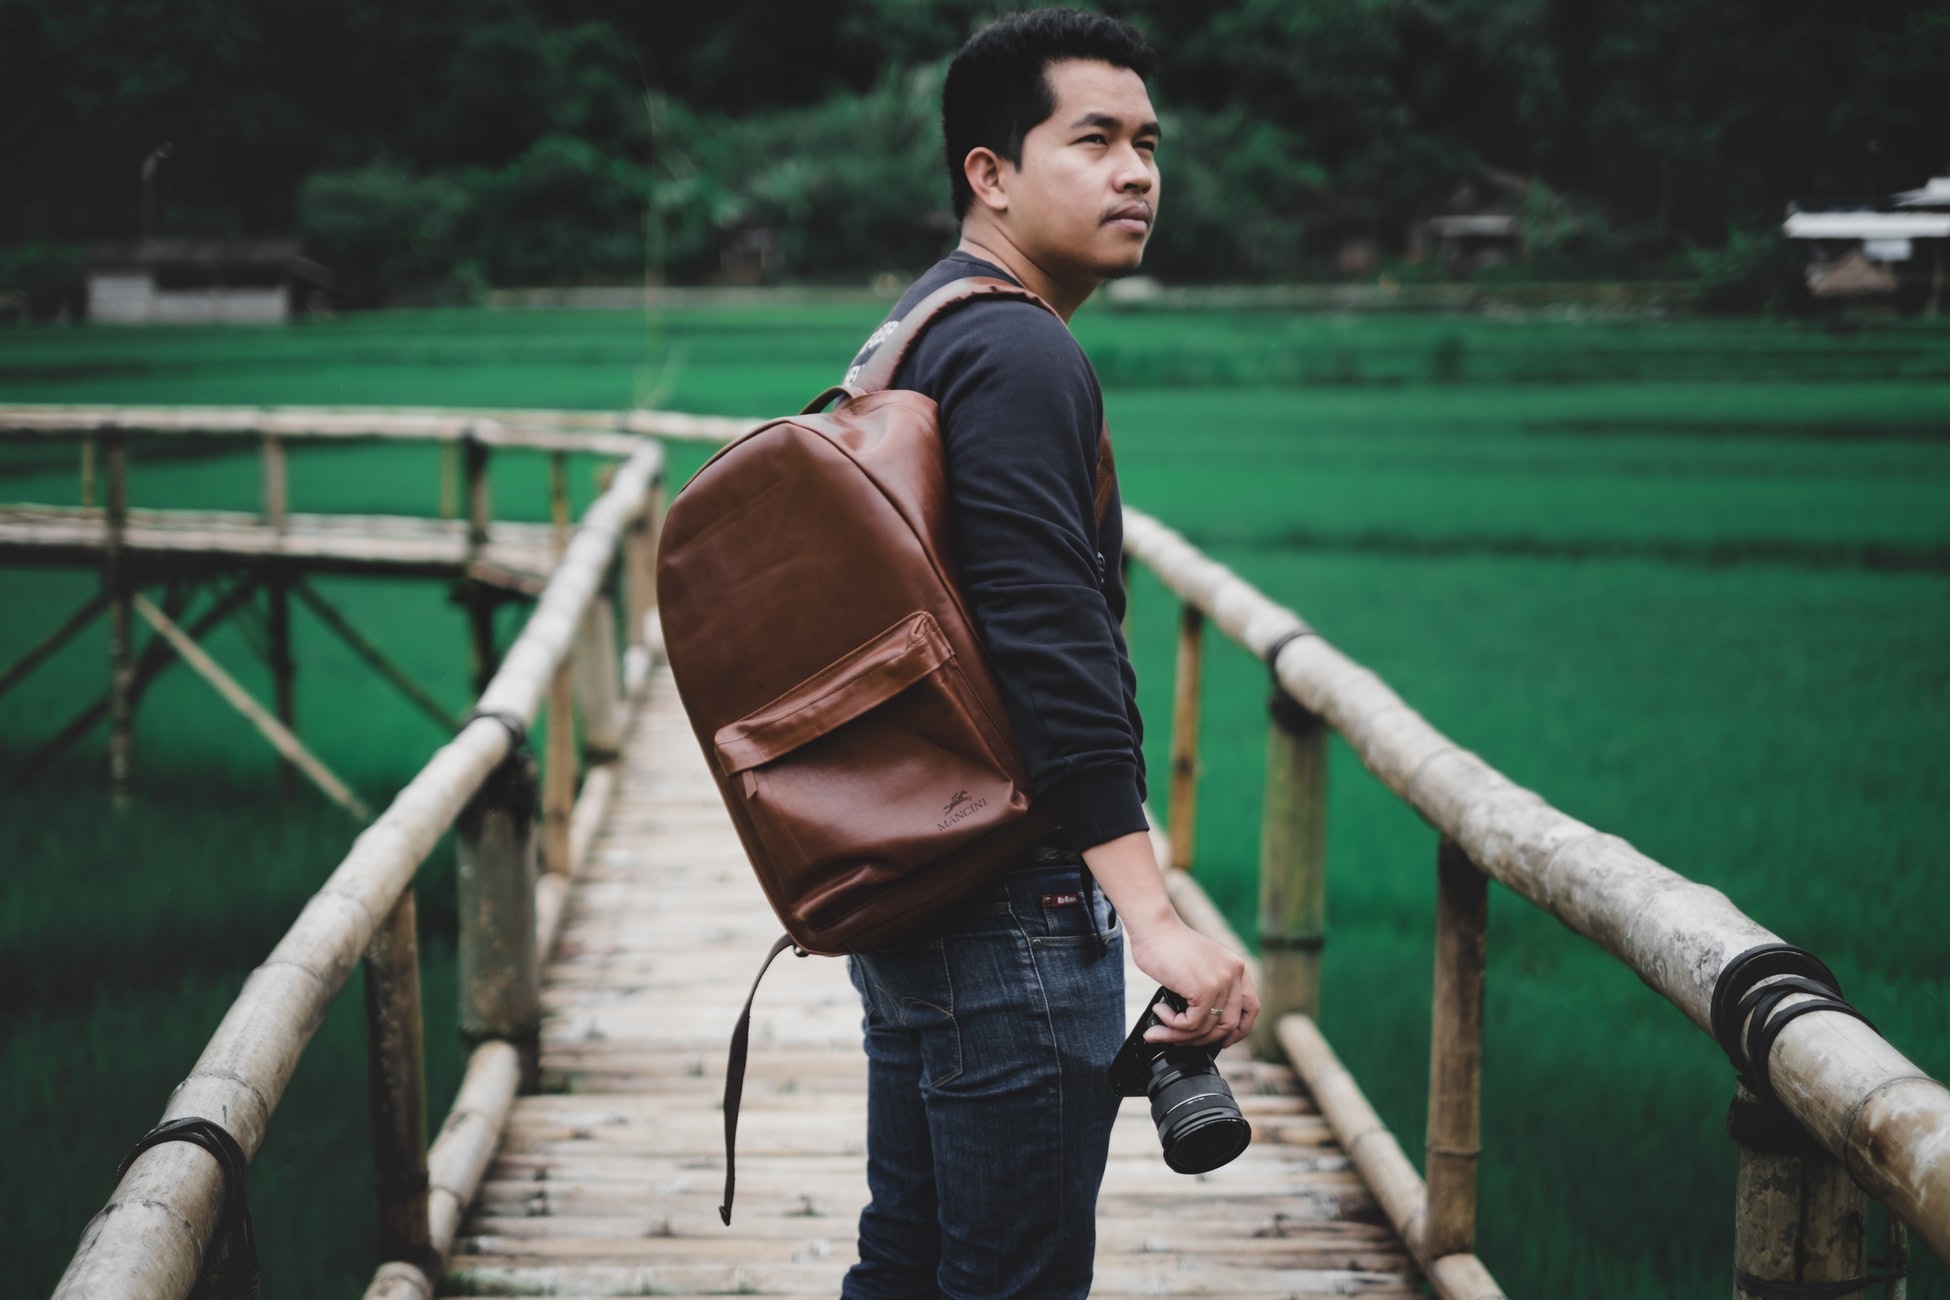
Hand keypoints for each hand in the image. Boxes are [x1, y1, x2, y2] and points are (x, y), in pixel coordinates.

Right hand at [1128, 920, 1258, 1050]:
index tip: (1224, 1041)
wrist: (1153, 927)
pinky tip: (1160, 1012)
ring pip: (1207, 1028)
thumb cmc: (1166, 945)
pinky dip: (1173, 1025)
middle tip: (1179, 1038)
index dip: (1240, 1030)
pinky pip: (1192, 1024)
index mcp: (1236, 967)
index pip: (1251, 1008)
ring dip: (1180, 1035)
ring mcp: (1222, 981)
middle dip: (1204, 1039)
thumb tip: (1199, 1025)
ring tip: (1161, 1028)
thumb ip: (1206, 989)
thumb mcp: (1198, 966)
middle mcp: (1235, 974)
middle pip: (1229, 1024)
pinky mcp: (1205, 989)